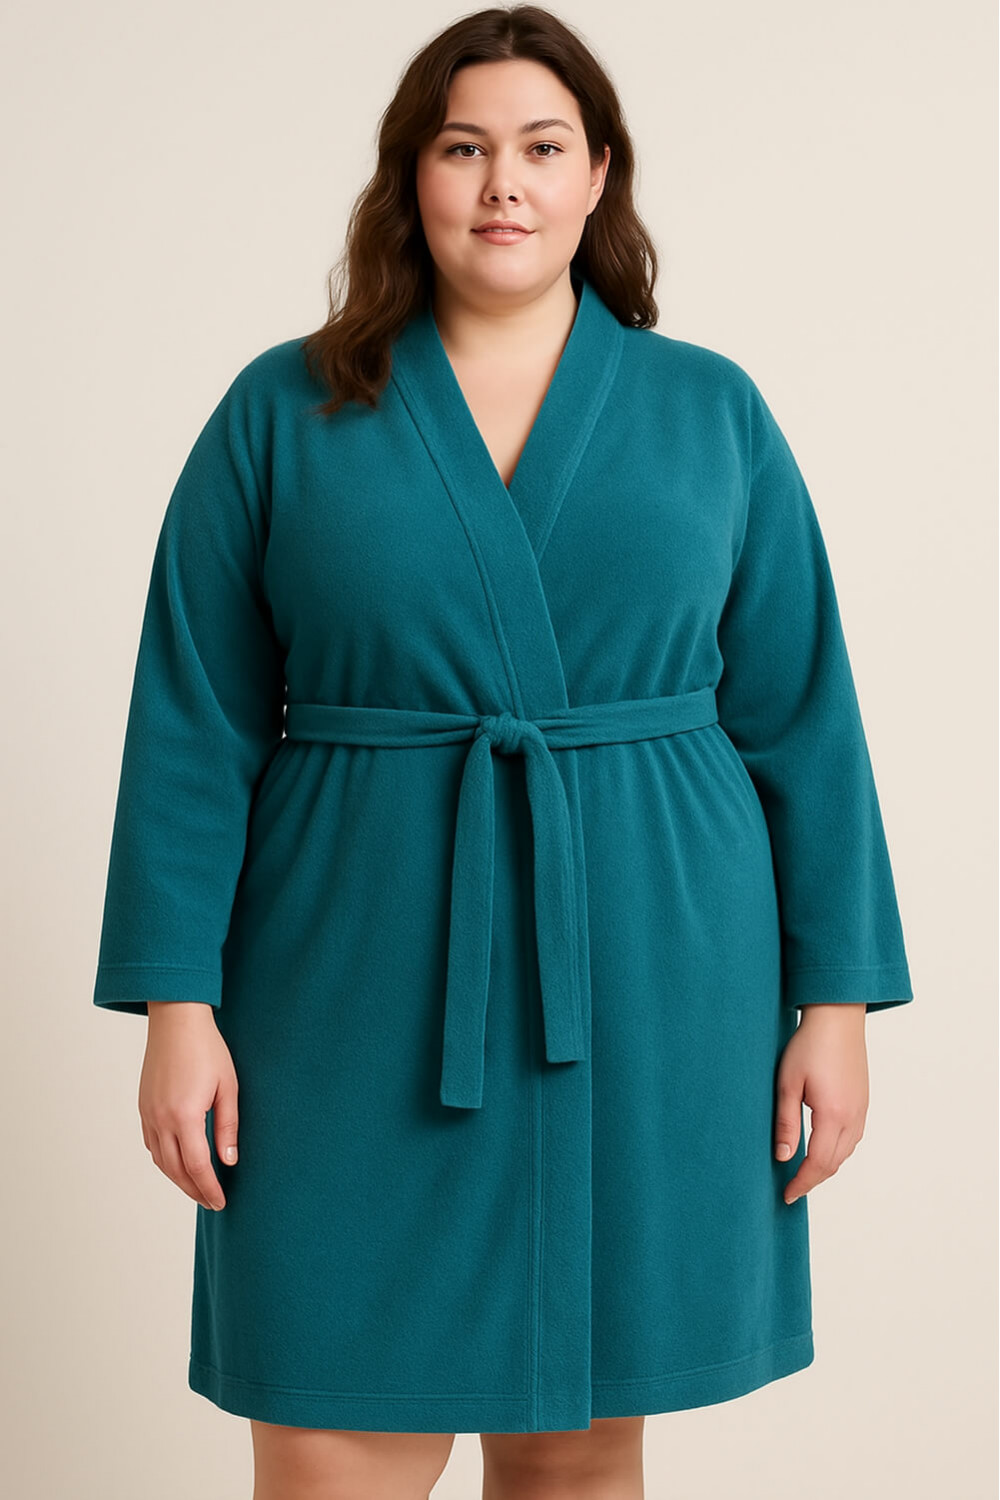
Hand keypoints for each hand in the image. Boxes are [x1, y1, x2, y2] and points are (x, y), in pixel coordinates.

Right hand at [139, 1002, 239, 1210]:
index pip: (197, 1166)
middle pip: (176, 1170)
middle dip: (194, 1190)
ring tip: (197, 1188)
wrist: (176, 1021)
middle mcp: (161, 1119)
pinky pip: (151, 1144)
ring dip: (178, 1179)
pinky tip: (178, 1162)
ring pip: (160, 1160)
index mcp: (185, 1116)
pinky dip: (165, 1160)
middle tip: (212, 1202)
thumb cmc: (208, 1049)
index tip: (221, 1202)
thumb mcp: (227, 1087)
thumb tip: (228, 1162)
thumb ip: (227, 1126)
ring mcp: (149, 1113)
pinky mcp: (143, 1106)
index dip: (209, 1189)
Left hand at [774, 1004, 868, 1204]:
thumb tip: (782, 1157)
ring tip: (804, 1173)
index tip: (787, 1195)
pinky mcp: (863, 1102)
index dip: (802, 1183)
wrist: (838, 1018)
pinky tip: (822, 1149)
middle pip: (834, 1163)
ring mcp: (861, 1110)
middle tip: (792, 1190)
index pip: (818, 1163)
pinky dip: (837, 1152)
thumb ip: (786, 1122)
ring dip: (826, 1167)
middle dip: (813, 1180)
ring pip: (846, 1153)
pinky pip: (853, 1138)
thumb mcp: (787, 1084)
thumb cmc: (809, 1045)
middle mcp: (853, 1117)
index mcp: (833, 1115)